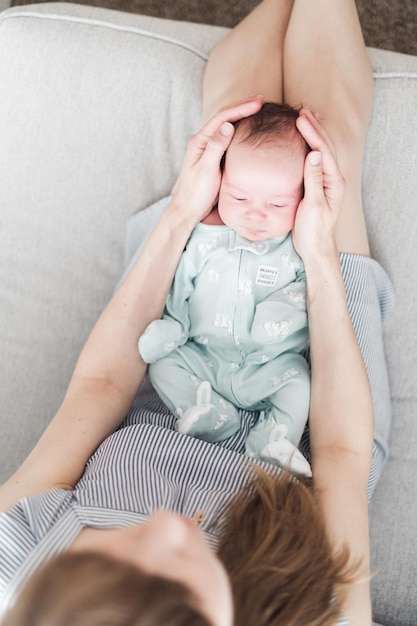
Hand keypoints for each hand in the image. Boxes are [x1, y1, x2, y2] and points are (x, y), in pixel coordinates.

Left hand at [172, 96, 263, 226]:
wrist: (188, 210)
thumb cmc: (196, 193)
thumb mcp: (207, 170)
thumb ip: (216, 147)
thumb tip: (228, 125)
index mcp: (200, 141)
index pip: (222, 118)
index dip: (240, 108)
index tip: (258, 102)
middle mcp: (203, 142)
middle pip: (224, 118)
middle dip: (242, 107)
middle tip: (260, 100)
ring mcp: (209, 150)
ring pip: (227, 128)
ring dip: (241, 117)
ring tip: (257, 110)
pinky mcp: (214, 159)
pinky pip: (228, 140)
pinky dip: (240, 132)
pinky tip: (249, 132)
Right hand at [292, 109, 345, 260]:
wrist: (315, 246)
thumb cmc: (313, 230)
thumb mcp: (312, 205)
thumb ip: (313, 179)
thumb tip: (313, 154)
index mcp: (333, 182)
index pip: (323, 151)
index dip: (312, 134)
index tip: (300, 120)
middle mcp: (333, 179)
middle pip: (325, 148)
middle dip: (314, 129)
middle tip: (302, 113)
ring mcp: (326, 182)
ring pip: (321, 153)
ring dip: (314, 135)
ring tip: (306, 120)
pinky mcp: (318, 186)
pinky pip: (315, 162)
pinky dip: (310, 147)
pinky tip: (304, 143)